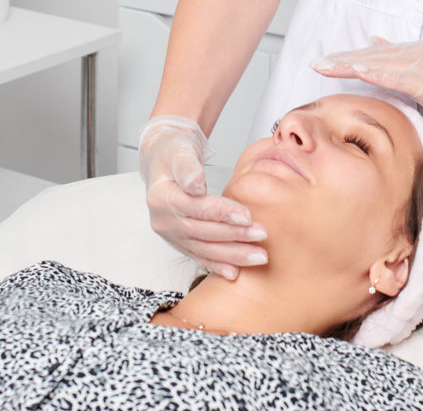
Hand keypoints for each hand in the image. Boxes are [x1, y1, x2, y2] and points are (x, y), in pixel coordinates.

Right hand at [139, 116, 268, 276]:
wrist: (165, 160)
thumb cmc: (175, 151)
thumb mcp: (180, 149)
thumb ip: (188, 166)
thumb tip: (195, 183)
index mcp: (161, 198)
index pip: (196, 208)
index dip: (222, 213)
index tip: (247, 216)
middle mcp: (163, 221)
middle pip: (202, 232)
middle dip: (234, 236)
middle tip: (262, 235)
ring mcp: (171, 234)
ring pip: (203, 249)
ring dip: (232, 255)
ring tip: (259, 256)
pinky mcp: (180, 241)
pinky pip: (199, 256)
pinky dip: (218, 265)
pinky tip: (235, 273)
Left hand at [311, 38, 422, 146]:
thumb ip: (403, 62)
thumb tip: (375, 41)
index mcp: (418, 52)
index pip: (376, 54)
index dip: (349, 57)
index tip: (324, 61)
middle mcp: (421, 53)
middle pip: (374, 55)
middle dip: (343, 60)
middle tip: (316, 63)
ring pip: (383, 63)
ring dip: (352, 64)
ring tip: (328, 66)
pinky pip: (401, 77)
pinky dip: (379, 72)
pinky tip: (360, 71)